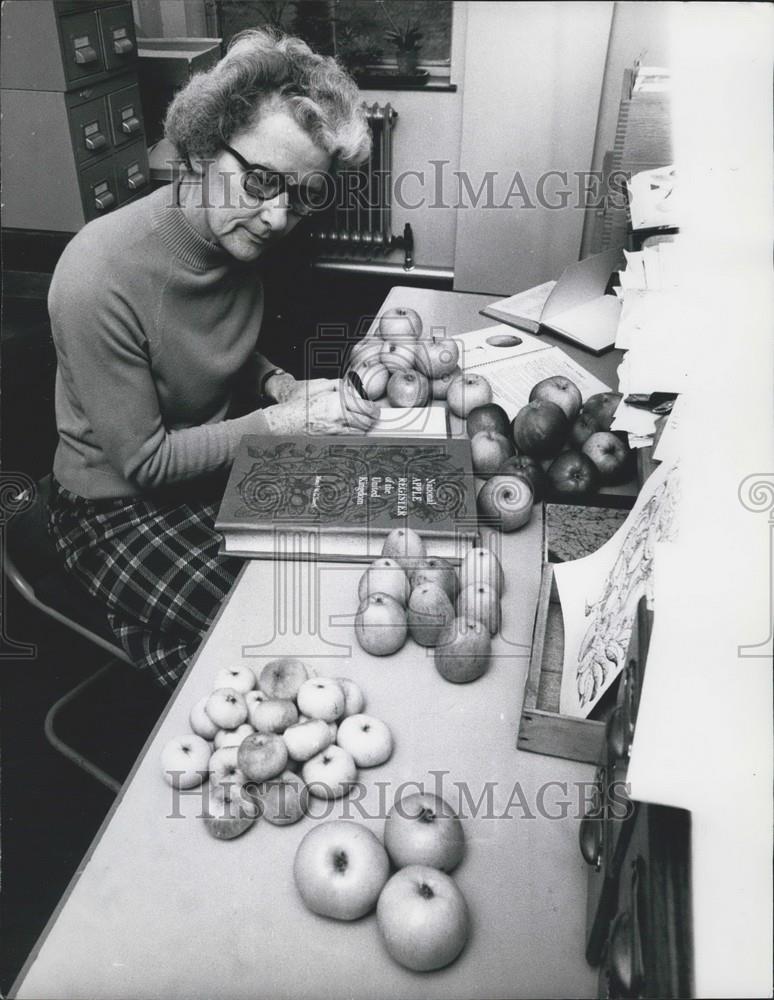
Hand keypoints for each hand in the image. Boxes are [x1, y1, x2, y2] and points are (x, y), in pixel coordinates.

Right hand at [264, 379, 378, 434]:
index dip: (373, 408)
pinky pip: (349, 438)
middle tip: (374, 416)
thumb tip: (352, 388)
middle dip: (372, 419)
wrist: (286, 419)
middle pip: (365, 421)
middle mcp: (338, 417)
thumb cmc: (299, 402)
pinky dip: (355, 434)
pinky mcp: (331, 439)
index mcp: (337, 401)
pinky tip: (355, 430)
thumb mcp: (319, 385)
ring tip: (366, 423)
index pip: (364, 407)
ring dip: (365, 427)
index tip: (374, 408)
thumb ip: (338, 385)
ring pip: (359, 431)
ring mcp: (335, 430)